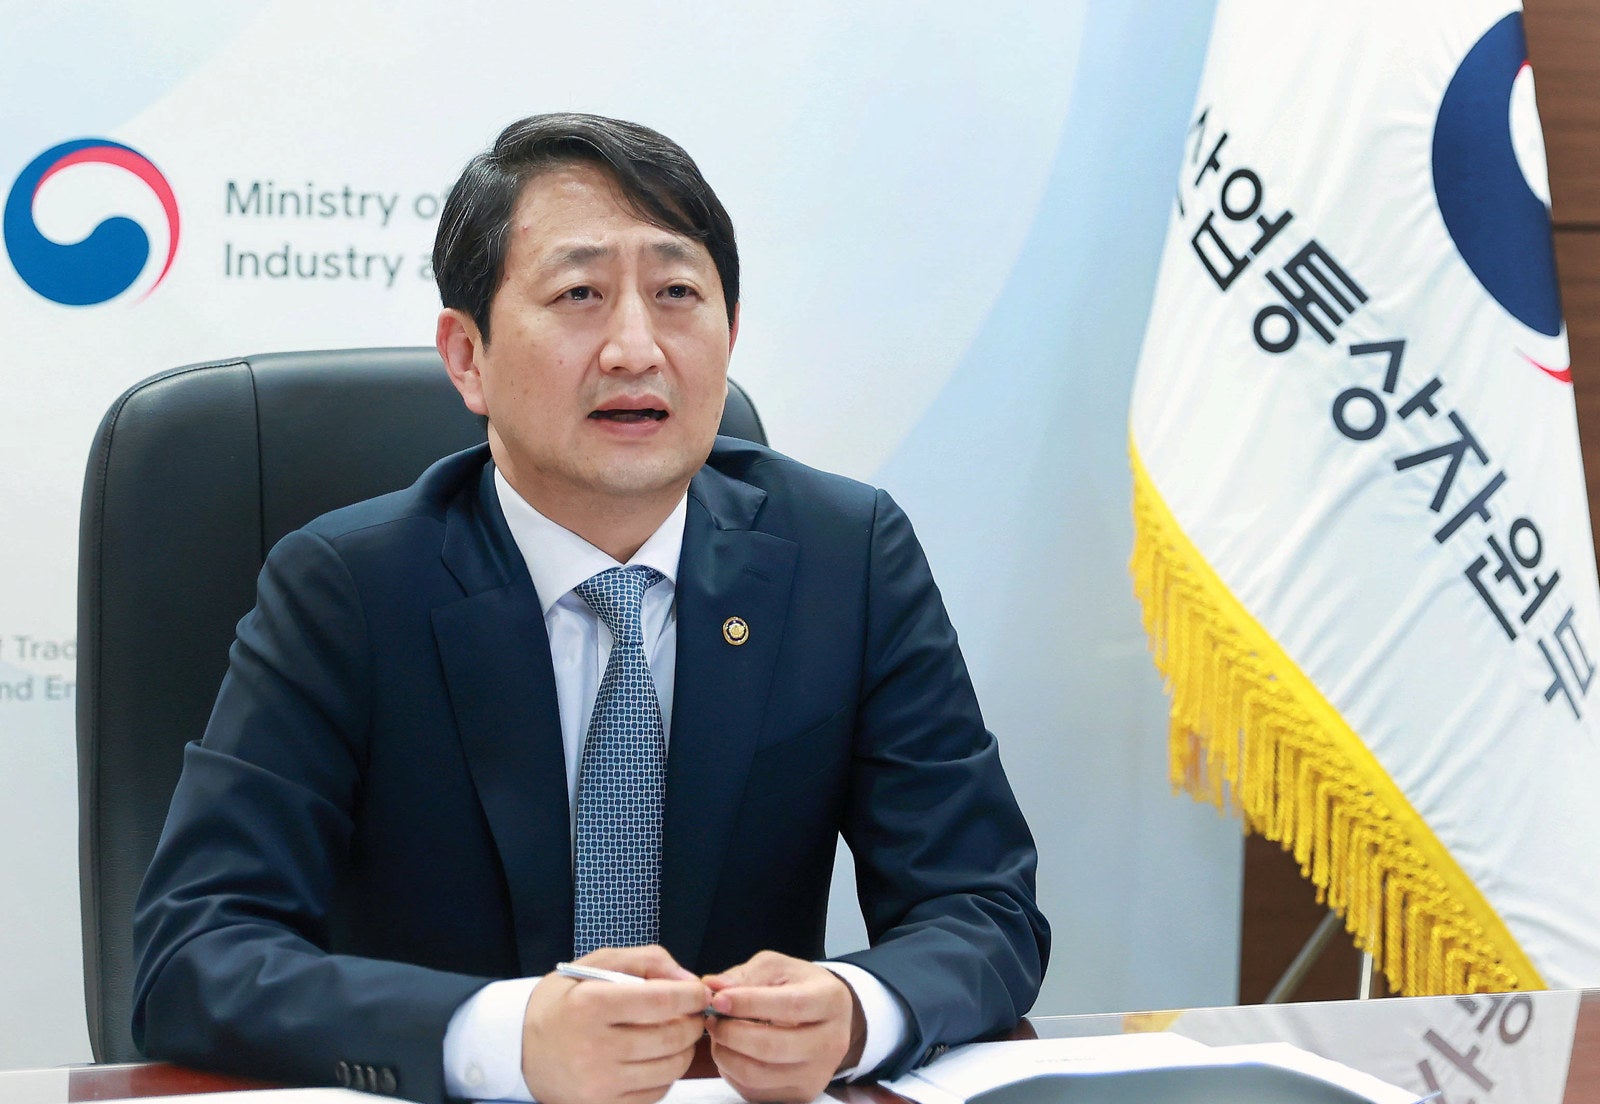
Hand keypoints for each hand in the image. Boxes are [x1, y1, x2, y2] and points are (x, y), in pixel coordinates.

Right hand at [521, 945, 710, 1103]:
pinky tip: (656, 1057)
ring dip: (685, 1049)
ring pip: (670, 1068)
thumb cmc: (564, 1001)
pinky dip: (667, 1073)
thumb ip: (646, 960)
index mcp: (591, 1005)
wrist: (519, 1048)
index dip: (692, 995)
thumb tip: (687, 978)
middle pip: (672, 1037)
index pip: (661, 1001)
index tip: (701, 991)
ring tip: (677, 1033)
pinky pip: (657, 1092)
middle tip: (692, 1012)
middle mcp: (593, 1047)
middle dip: (693, 1022)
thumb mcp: (595, 964)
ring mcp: (598, 1083)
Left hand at [703, 951, 865, 1102]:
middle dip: (732, 1033)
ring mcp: (817, 1073)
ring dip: (726, 1054)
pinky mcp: (801, 1094)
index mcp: (830, 1000)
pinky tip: (731, 1052)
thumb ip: (745, 975)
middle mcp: (831, 1042)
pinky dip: (732, 1072)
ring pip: (759, 1075)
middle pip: (773, 1047)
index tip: (719, 999)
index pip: (791, 1006)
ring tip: (719, 1034)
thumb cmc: (799, 988)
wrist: (827, 1019)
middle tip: (712, 1019)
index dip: (750, 1003)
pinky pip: (754, 1091)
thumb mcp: (777, 968)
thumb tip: (713, 986)